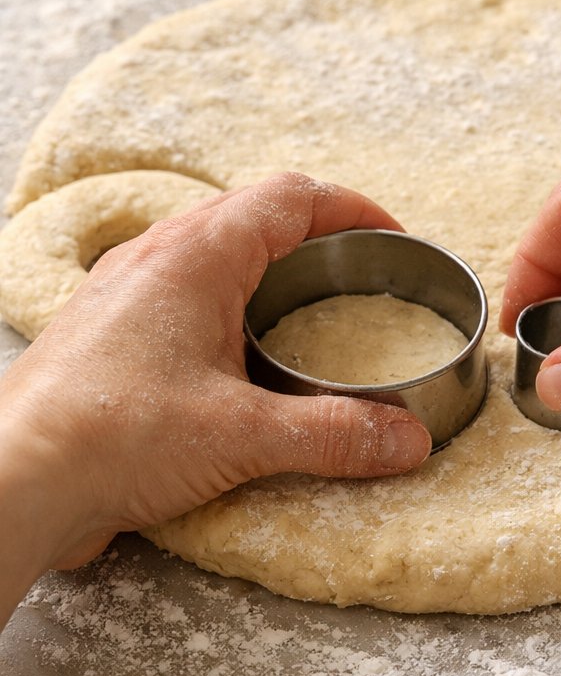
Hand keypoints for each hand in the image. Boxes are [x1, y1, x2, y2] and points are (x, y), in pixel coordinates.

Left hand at [0, 174, 431, 603]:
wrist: (15, 478)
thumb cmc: (109, 437)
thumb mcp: (242, 436)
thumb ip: (334, 433)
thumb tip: (406, 439)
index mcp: (196, 254)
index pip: (291, 197)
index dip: (352, 209)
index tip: (393, 237)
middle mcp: (157, 257)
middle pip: (253, 215)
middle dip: (315, 236)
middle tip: (360, 273)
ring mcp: (127, 292)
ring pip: (214, 252)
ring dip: (268, 270)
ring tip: (309, 312)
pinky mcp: (110, 333)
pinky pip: (183, 294)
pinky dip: (230, 307)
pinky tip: (244, 360)